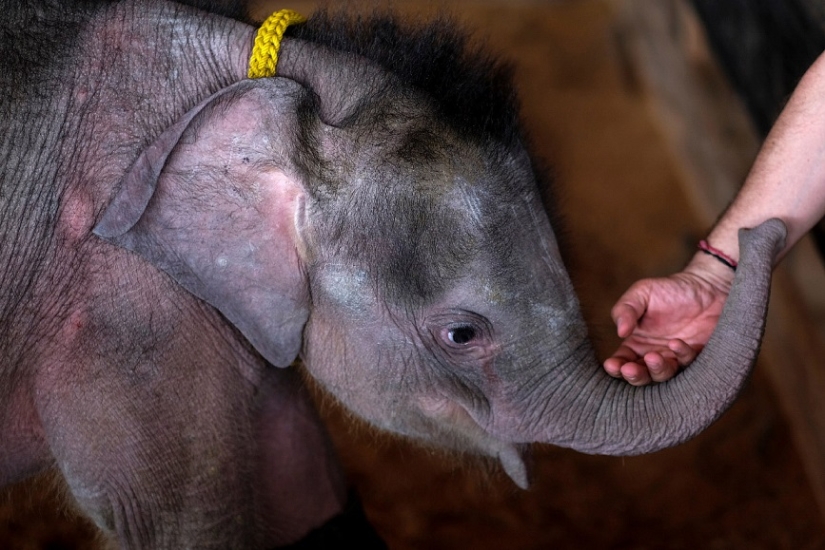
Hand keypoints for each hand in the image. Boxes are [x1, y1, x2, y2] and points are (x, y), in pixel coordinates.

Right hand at [603, 255, 733, 385]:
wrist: (706, 286)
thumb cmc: (669, 289)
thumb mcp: (641, 293)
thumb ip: (625, 310)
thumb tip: (620, 332)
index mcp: (637, 343)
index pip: (622, 361)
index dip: (616, 367)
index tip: (612, 365)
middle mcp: (654, 354)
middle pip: (641, 375)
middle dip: (635, 376)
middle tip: (630, 369)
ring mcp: (675, 358)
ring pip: (663, 375)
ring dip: (656, 370)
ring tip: (653, 357)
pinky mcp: (696, 357)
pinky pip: (687, 363)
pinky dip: (680, 355)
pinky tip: (676, 343)